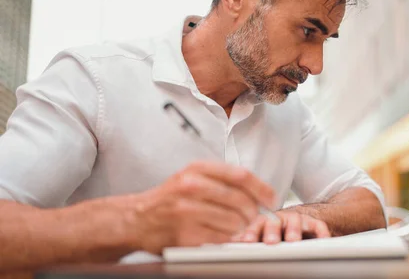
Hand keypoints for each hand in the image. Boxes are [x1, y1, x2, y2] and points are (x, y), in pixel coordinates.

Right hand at [127, 162, 275, 253]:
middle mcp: (191, 187)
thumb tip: (258, 192)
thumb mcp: (192, 177)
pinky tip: (223, 234)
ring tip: (236, 226)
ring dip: (242, 227)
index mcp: (197, 169)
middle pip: (241, 200)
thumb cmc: (170, 198)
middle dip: (253, 212)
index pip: (241, 176)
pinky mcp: (186, 234)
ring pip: (234, 221)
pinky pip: (221, 238)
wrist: (137, 218)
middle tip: (253, 217)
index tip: (271, 199)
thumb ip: (222, 180)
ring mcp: (187, 211)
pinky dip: (228, 238)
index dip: (262, 189)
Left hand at [232, 211, 330, 244]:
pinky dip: (320, 231)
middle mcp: (279, 218)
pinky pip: (318, 225)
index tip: (245, 241)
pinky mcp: (313, 221)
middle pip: (274, 222)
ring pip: (295, 221)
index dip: (250, 232)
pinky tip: (322, 239)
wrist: (303, 217)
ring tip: (293, 240)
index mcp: (262, 222)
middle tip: (270, 241)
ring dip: (293, 230)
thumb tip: (230, 245)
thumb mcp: (261, 233)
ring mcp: (296, 219)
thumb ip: (249, 238)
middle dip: (271, 231)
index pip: (254, 225)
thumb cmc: (276, 229)